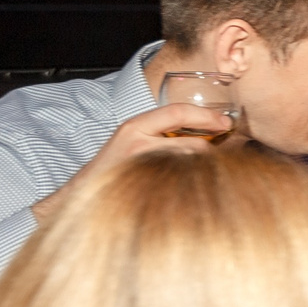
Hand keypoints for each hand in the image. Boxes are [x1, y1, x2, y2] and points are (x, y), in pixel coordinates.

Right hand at [32, 102, 230, 220]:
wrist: (82, 195)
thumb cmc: (113, 169)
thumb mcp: (133, 142)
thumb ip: (161, 134)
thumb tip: (206, 135)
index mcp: (134, 126)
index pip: (177, 111)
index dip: (206, 117)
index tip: (226, 124)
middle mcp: (136, 141)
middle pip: (192, 142)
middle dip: (211, 150)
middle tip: (223, 154)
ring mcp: (140, 163)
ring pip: (189, 163)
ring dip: (203, 168)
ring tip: (206, 174)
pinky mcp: (144, 182)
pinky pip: (180, 180)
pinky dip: (192, 182)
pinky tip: (194, 188)